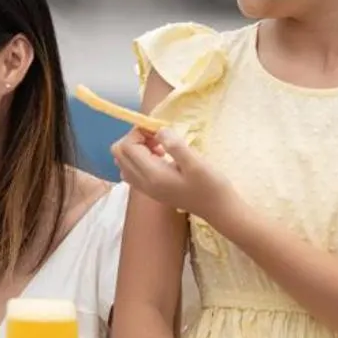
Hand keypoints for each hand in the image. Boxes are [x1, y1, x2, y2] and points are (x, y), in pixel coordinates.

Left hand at [112, 128, 237, 225]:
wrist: (218, 209)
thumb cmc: (210, 185)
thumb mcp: (196, 163)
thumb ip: (175, 145)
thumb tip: (158, 130)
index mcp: (152, 175)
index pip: (127, 146)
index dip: (138, 132)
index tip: (158, 129)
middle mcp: (143, 183)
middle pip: (119, 153)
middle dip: (135, 138)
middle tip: (158, 136)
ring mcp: (145, 188)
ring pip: (124, 161)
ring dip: (137, 147)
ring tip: (160, 146)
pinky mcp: (150, 189)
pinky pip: (132, 169)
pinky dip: (140, 158)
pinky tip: (161, 157)